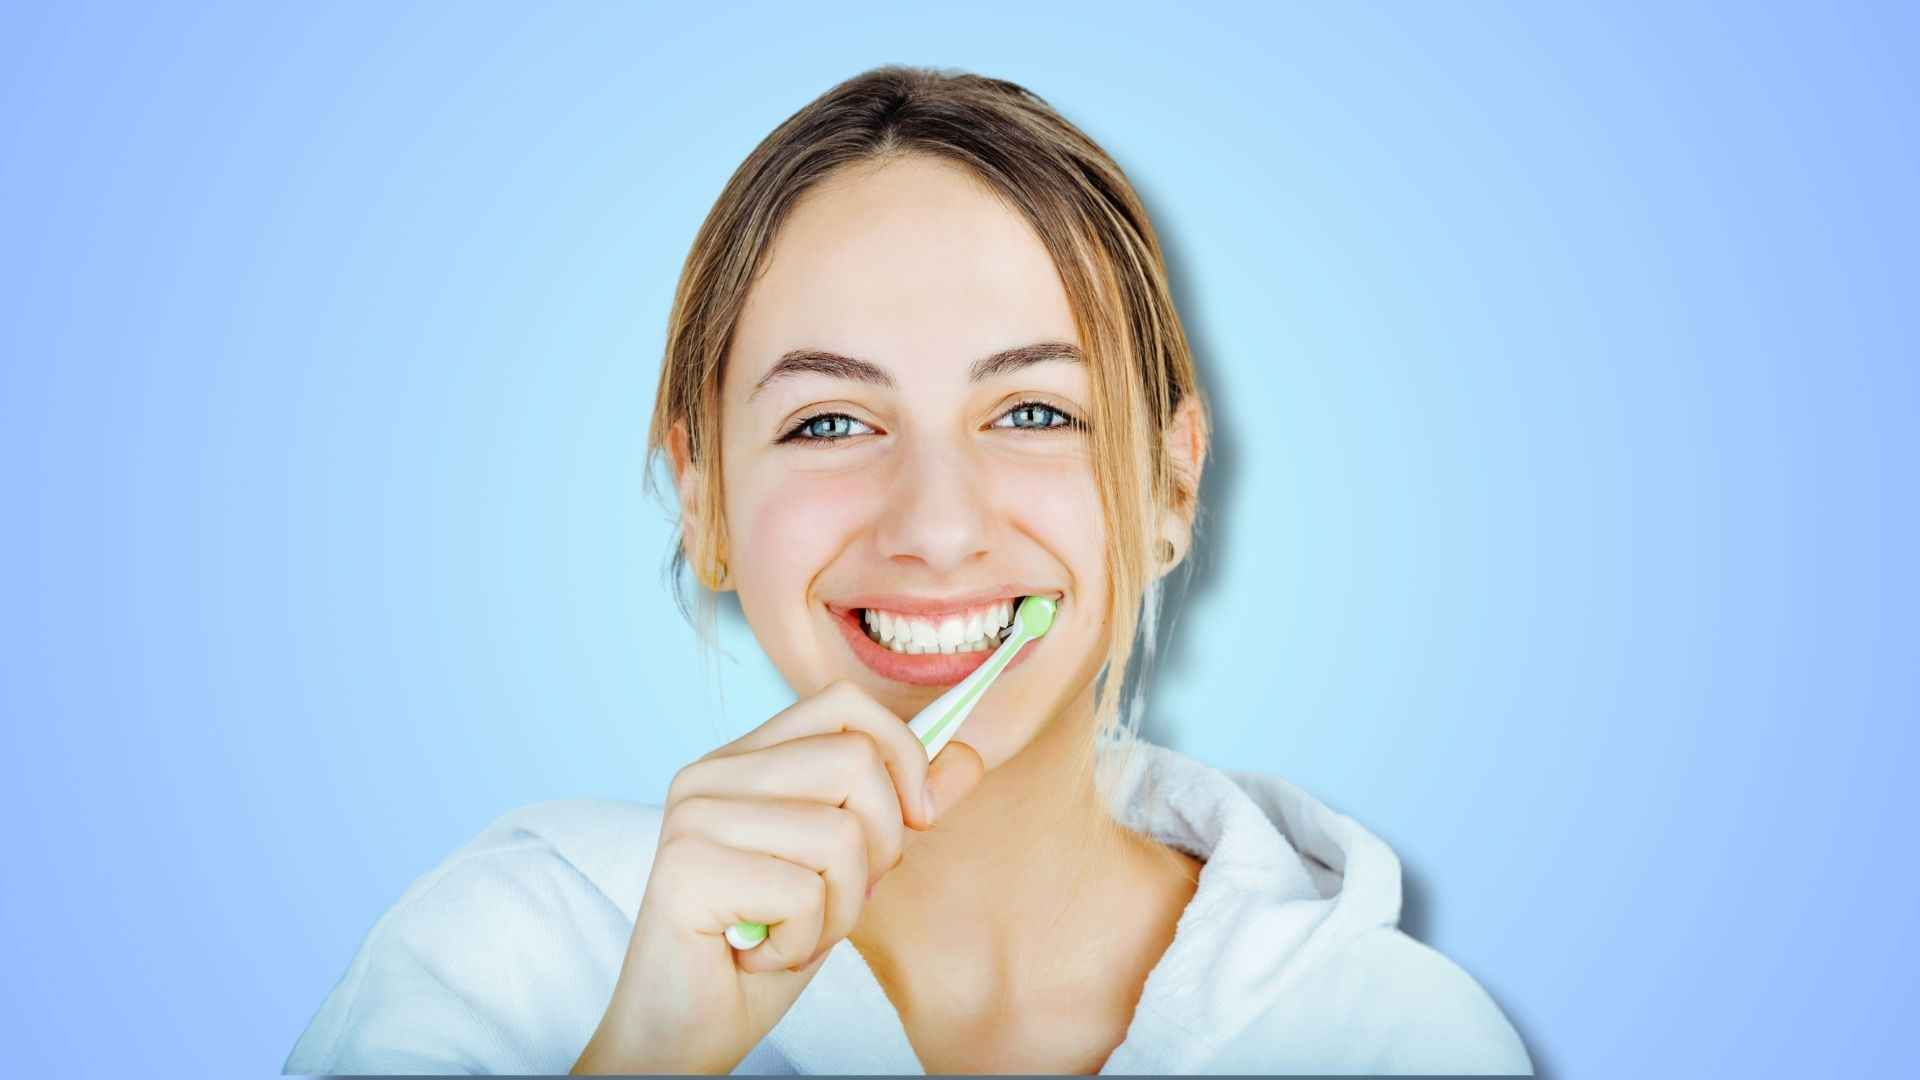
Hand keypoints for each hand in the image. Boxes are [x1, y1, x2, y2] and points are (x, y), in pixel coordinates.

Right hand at [571, 679, 984, 1073]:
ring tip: (793, 932)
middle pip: (856, 763)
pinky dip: (805, 940)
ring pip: (840, 835)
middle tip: (836, 900)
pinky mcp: (689, 869)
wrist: (683, 1032)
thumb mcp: (846, 872)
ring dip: (841, 908)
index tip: (917, 818)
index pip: (845, 707)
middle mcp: (710, 775)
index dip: (903, 755)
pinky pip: (806, 892)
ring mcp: (694, 817)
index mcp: (743, 761)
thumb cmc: (761, 949)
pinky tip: (762, 952)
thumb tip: (967, 755)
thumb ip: (897, 810)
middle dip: (881, 848)